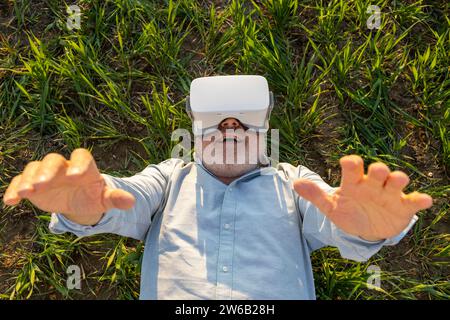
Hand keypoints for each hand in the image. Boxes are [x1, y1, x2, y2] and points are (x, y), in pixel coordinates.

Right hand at [2, 148, 134, 224]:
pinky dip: (13, 189)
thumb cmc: (92, 197)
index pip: (82, 156)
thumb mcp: (104, 200)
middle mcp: (64, 167)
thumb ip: (115, 199)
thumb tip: (131, 202)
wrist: (78, 201)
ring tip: (25, 192)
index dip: (79, 164)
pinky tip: (10, 202)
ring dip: (28, 179)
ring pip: (34, 168)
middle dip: (48, 171)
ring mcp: (46, 174)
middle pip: (53, 160)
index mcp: (84, 168)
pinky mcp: (32, 184)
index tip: (77, 176)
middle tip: (43, 184)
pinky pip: (19, 182)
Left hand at [293, 155, 432, 240]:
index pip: (352, 167)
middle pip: (378, 171)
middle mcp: (373, 184)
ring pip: (397, 181)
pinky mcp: (403, 207)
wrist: (364, 228)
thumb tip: (295, 184)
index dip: (351, 163)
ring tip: (398, 180)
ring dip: (398, 179)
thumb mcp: (330, 206)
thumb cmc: (347, 211)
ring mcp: (389, 194)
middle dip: (378, 170)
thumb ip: (315, 195)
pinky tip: (424, 200)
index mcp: (354, 182)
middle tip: (376, 172)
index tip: (348, 162)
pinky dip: (420, 200)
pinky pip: (414, 201)